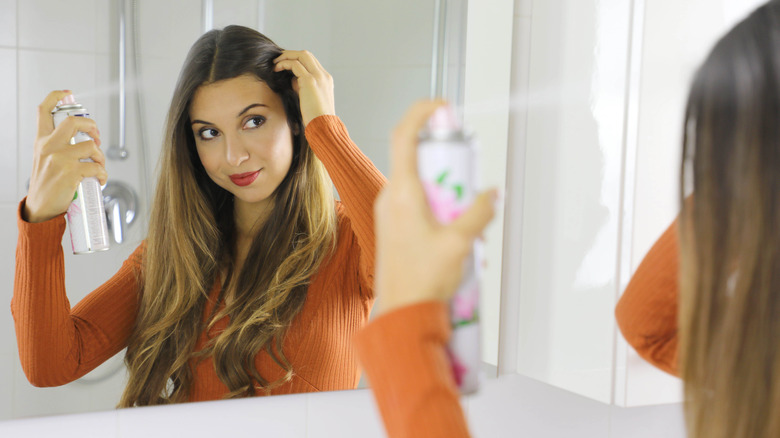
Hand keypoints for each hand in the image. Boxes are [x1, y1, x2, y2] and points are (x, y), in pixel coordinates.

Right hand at [24, 90, 105, 222]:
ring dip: (101, 156)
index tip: (68, 94)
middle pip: (73, 121)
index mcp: (41, 141)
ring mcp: (59, 158)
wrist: (40, 207)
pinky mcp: (70, 172)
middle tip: (96, 137)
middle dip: (92, 125)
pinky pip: (96, 167)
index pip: (44, 111)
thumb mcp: (44, 159)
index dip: (56, 97)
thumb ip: (57, 146)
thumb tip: (83, 140)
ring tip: (98, 166)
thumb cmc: (47, 184)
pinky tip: (99, 179)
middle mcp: (48, 146)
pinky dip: (103, 174)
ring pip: (91, 146)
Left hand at [273, 50, 334, 126]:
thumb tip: (291, 80)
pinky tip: (276, 69)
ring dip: (286, 56)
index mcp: (326, 80)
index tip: (285, 65)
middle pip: (307, 55)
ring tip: (275, 63)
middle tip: (277, 60)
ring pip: (301, 55)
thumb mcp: (309, 99)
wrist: (323, 127)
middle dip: (290, 54)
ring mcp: (318, 77)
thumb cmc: (315, 118)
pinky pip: (295, 64)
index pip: (311, 62)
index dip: (297, 60)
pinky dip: (284, 64)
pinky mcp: (310, 81)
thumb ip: (302, 88)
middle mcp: (324, 76)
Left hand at [374, 100, 496, 314]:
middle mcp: (391, 198)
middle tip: (467, 170)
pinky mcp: (394, 226)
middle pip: (415, 157)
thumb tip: (491, 193)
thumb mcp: (460, 243)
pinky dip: (438, 203)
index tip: (443, 107)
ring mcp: (389, 212)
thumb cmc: (422, 282)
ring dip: (444, 186)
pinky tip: (455, 228)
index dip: (421, 113)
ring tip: (465, 212)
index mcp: (402, 194)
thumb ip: (478, 212)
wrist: (402, 314)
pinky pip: (416, 201)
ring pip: (418, 181)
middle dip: (445, 158)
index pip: (404, 136)